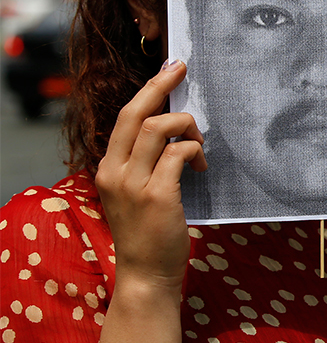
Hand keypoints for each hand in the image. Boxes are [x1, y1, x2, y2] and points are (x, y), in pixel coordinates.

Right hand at [95, 59, 206, 290]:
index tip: (169, 70)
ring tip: (200, 145)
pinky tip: (201, 166)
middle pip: (135, 113)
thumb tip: (173, 128)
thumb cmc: (148, 231)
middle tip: (182, 69)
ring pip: (157, 128)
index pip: (125, 118)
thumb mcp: (135, 191)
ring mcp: (133, 183)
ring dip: (186, 127)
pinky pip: (178, 153)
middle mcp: (114, 172)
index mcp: (108, 168)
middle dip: (160, 86)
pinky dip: (194, 151)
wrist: (146, 273)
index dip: (149, 90)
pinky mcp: (157, 195)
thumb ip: (145, 162)